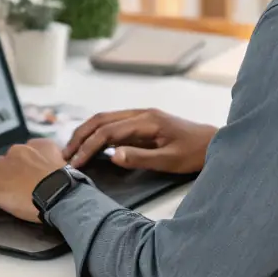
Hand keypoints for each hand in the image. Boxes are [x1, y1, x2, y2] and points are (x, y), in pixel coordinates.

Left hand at [0, 138, 65, 222]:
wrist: (56, 192)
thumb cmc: (61, 180)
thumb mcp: (59, 158)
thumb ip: (50, 153)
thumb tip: (49, 156)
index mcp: (29, 147)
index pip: (17, 155)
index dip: (18, 167)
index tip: (21, 176)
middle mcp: (12, 154)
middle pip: (1, 164)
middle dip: (4, 174)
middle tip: (11, 187)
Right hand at [64, 109, 215, 174]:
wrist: (213, 142)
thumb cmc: (194, 153)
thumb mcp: (169, 160)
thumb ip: (140, 158)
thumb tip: (112, 155)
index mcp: (146, 120)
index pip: (108, 131)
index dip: (88, 146)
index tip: (75, 163)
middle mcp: (141, 113)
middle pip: (101, 119)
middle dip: (80, 136)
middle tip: (65, 155)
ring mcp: (141, 116)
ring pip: (106, 119)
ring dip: (87, 133)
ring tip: (72, 150)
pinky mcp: (143, 122)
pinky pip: (114, 124)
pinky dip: (98, 133)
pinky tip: (91, 145)